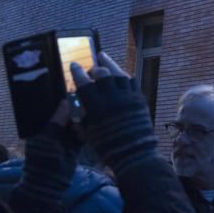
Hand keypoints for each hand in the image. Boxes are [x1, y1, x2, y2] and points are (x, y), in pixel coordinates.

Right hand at [69, 51, 156, 174]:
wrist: (134, 153)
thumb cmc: (108, 147)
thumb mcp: (89, 133)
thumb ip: (81, 118)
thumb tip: (75, 110)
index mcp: (96, 106)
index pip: (84, 82)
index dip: (77, 72)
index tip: (73, 65)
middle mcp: (112, 97)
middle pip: (102, 74)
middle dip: (95, 69)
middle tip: (92, 70)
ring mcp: (128, 96)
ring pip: (119, 74)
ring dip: (110, 66)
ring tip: (104, 59)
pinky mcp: (139, 99)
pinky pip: (131, 81)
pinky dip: (124, 76)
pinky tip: (120, 74)